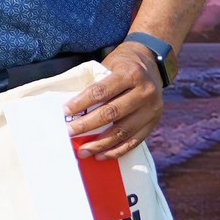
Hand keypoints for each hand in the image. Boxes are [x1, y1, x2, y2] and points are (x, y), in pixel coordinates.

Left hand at [66, 41, 163, 160]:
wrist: (152, 64)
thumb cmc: (123, 65)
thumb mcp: (110, 64)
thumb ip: (97, 83)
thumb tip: (72, 109)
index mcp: (131, 74)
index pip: (102, 91)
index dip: (82, 103)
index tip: (65, 112)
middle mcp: (145, 92)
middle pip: (112, 113)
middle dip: (87, 125)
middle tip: (69, 133)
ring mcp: (152, 110)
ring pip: (123, 131)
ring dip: (100, 144)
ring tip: (83, 151)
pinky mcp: (153, 123)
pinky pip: (134, 142)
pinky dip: (116, 151)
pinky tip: (100, 155)